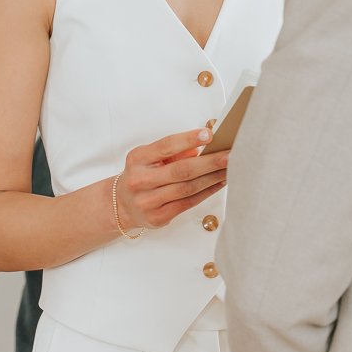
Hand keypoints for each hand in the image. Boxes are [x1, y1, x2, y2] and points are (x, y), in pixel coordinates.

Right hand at [115, 127, 230, 231]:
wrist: (122, 205)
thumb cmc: (141, 175)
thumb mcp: (148, 157)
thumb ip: (173, 151)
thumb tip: (204, 143)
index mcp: (138, 159)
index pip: (166, 146)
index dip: (188, 139)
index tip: (209, 134)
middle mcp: (141, 180)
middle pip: (181, 170)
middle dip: (210, 162)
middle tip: (230, 154)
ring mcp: (149, 201)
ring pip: (188, 188)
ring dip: (213, 177)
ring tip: (230, 168)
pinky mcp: (159, 217)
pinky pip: (189, 202)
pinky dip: (207, 191)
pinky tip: (219, 182)